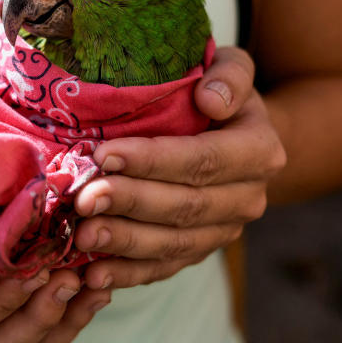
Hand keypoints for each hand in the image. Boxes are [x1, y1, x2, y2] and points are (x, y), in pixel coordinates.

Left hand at [73, 46, 285, 289]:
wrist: (232, 131)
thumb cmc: (215, 89)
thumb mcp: (230, 67)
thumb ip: (229, 75)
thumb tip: (210, 99)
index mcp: (259, 150)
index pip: (204, 159)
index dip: (154, 160)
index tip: (105, 154)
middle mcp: (248, 197)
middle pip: (185, 206)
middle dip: (130, 202)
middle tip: (83, 197)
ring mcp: (224, 230)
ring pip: (175, 243)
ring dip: (126, 242)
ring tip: (82, 235)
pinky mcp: (199, 251)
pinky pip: (165, 268)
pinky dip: (129, 274)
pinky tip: (94, 275)